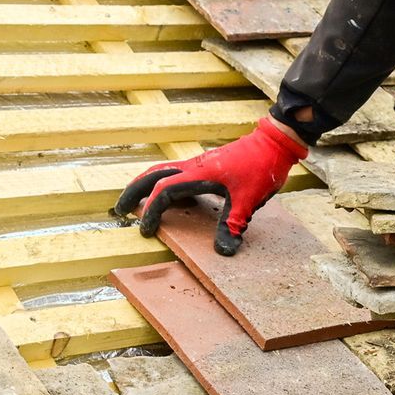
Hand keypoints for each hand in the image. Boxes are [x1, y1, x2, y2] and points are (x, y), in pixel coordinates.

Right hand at [112, 116, 306, 254]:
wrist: (274, 143)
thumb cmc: (262, 168)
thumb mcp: (249, 201)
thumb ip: (233, 225)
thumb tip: (223, 251)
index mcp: (199, 174)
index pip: (164, 192)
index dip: (151, 212)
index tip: (145, 230)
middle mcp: (194, 166)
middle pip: (153, 175)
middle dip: (134, 191)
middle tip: (120, 209)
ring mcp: (199, 163)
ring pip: (164, 171)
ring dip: (147, 186)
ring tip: (137, 203)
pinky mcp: (207, 164)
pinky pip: (178, 173)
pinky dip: (166, 184)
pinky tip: (172, 199)